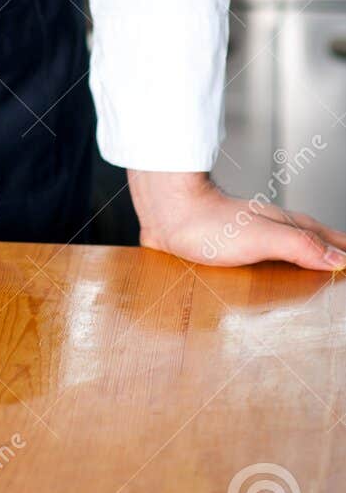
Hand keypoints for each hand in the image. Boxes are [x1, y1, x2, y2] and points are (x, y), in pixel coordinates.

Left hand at [128, 171, 345, 271]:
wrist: (165, 213)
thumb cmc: (208, 223)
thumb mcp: (263, 238)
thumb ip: (301, 247)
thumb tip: (339, 260)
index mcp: (285, 226)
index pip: (327, 240)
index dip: (343, 252)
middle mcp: (270, 230)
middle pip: (310, 242)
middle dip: (330, 253)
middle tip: (341, 264)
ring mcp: (249, 238)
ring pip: (287, 249)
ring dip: (304, 259)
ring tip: (316, 273)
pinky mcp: (228, 249)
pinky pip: (261, 260)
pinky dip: (275, 269)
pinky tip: (268, 279)